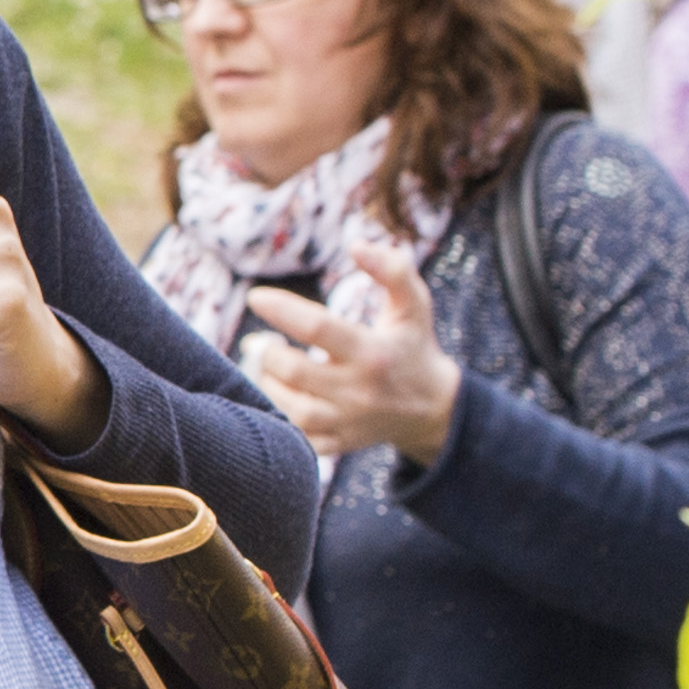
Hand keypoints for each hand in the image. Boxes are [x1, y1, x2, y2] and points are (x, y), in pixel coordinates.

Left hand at [239, 229, 466, 466]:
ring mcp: (347, 422)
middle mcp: (359, 390)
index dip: (283, 310)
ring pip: (289, 409)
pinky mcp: (338, 444)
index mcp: (373, 352)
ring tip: (268, 366)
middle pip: (294, 371)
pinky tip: (275, 398)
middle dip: (268, 352)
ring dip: (267, 384)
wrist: (432, 408)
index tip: (255, 296)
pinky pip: (296, 440)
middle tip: (261, 342)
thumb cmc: (413, 345)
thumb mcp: (413, 304)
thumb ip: (392, 269)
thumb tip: (356, 244)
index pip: (319, 328)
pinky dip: (278, 420)